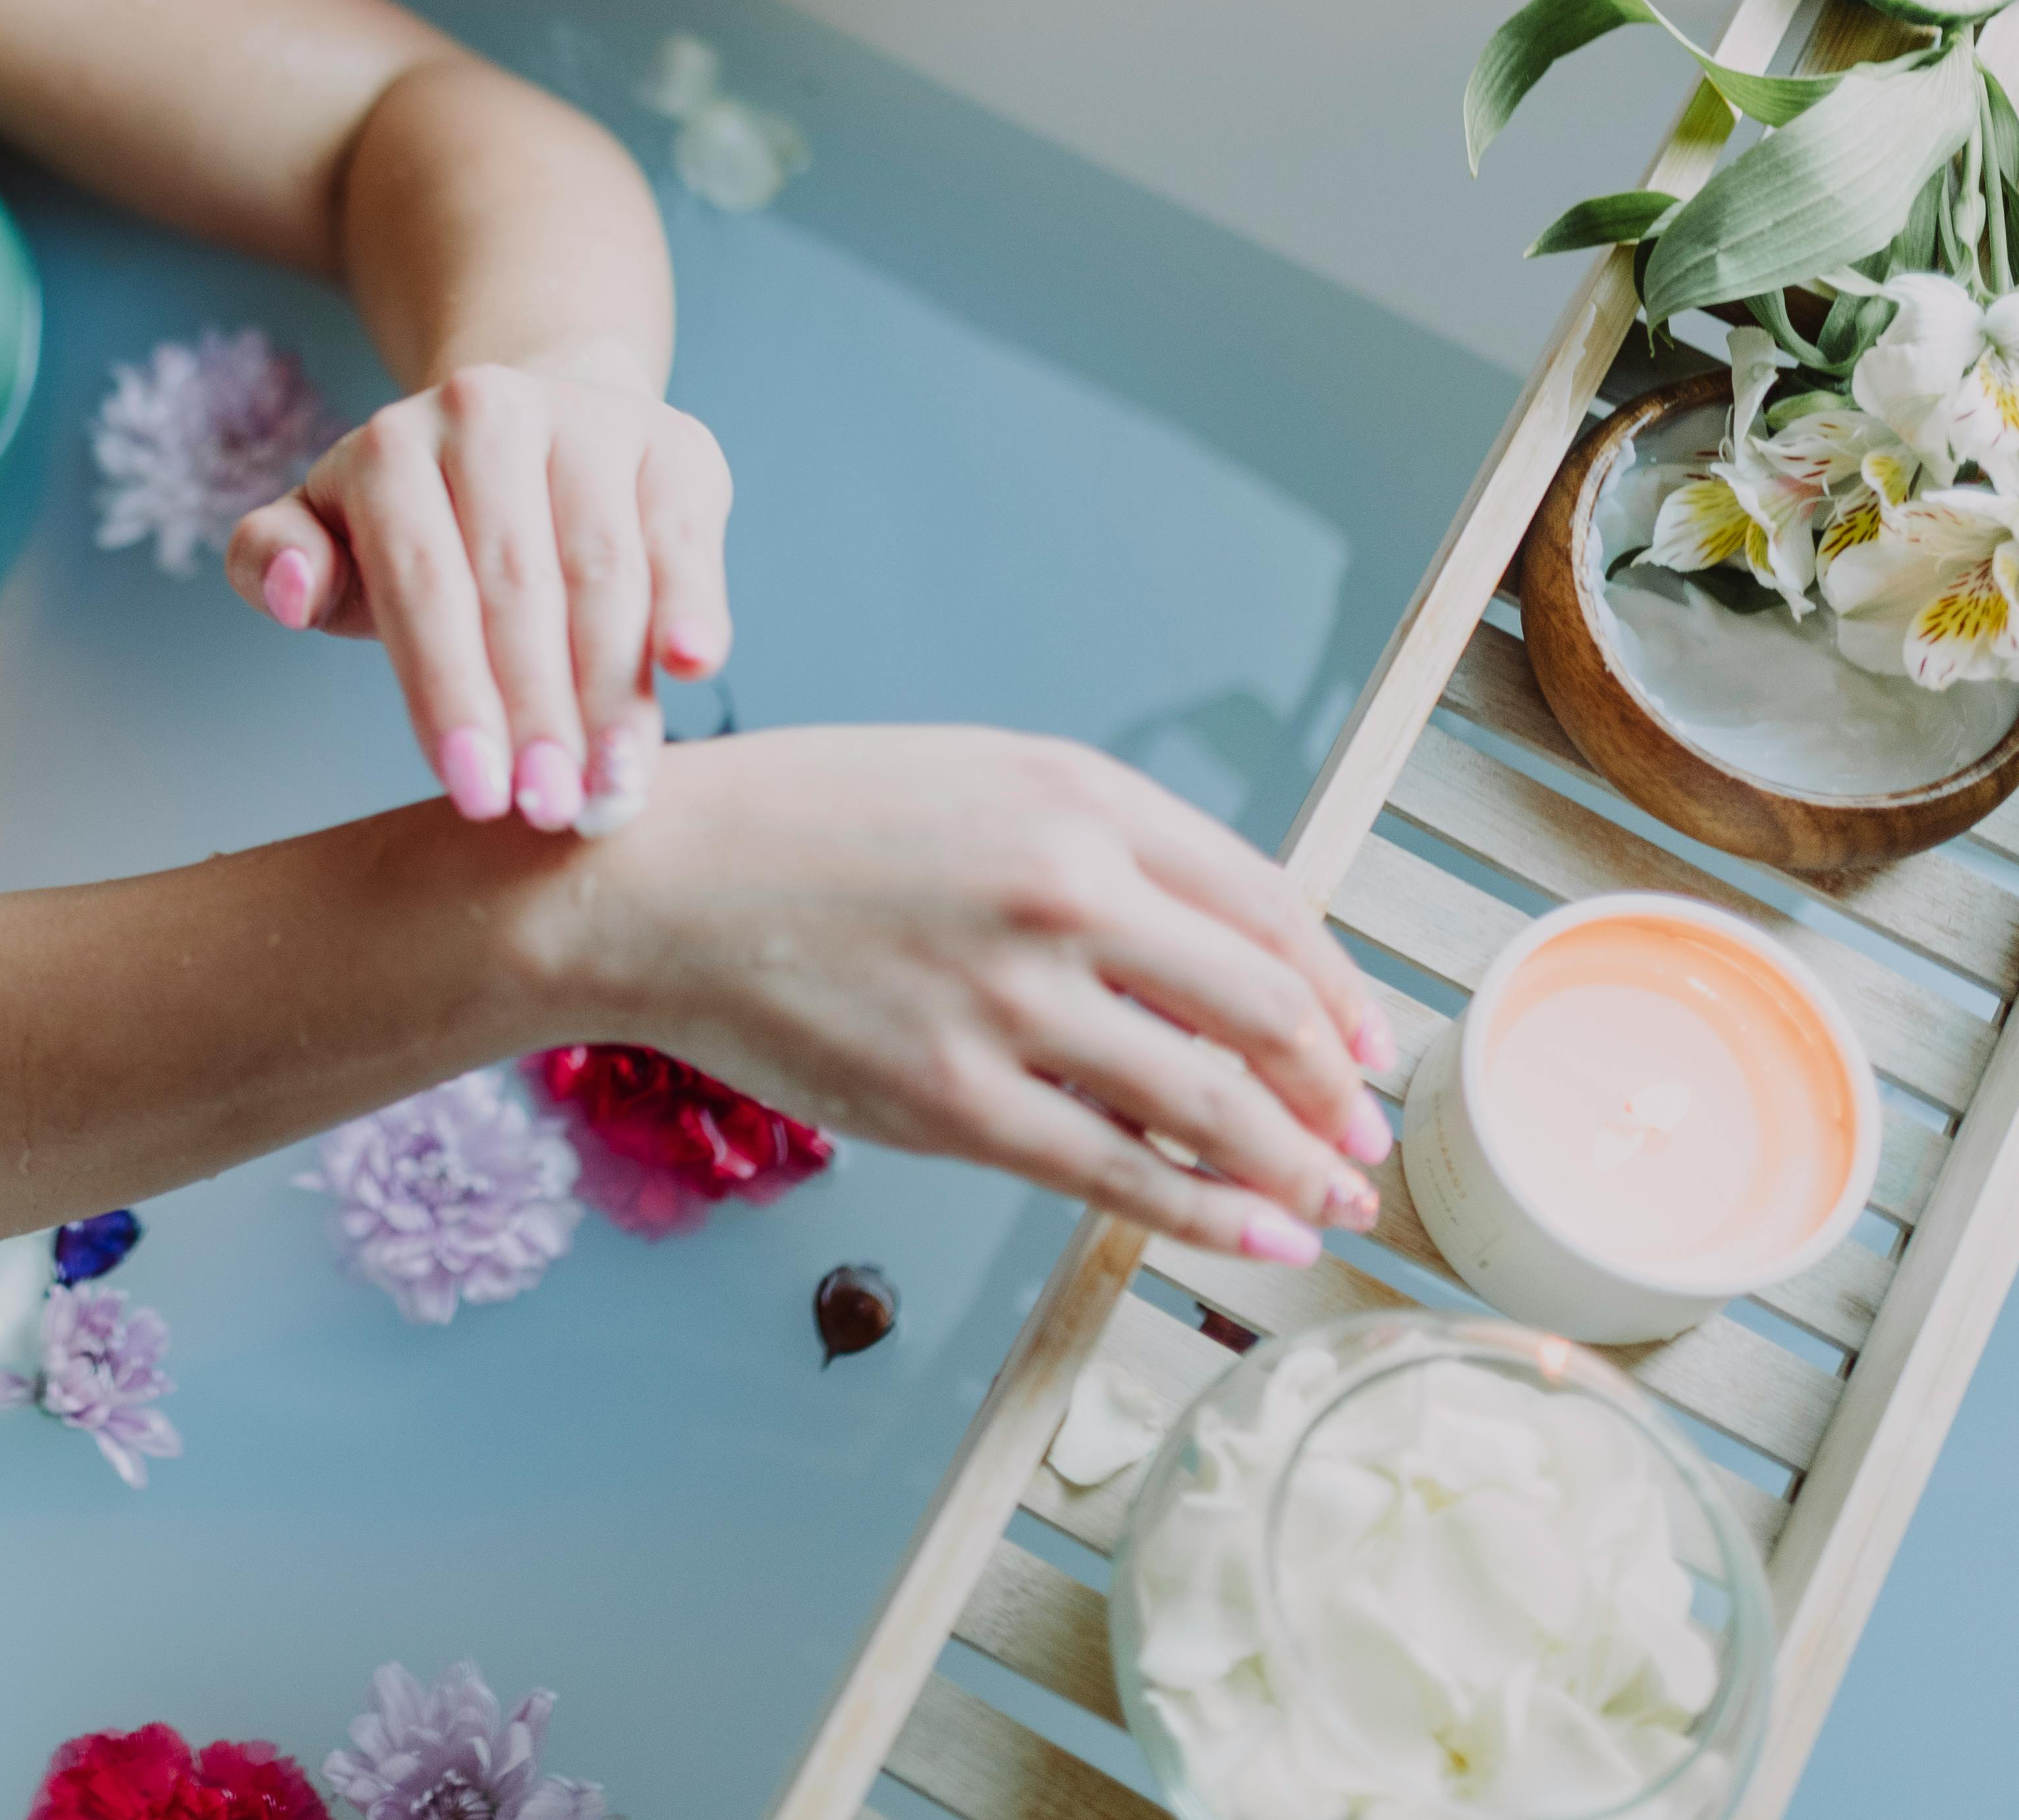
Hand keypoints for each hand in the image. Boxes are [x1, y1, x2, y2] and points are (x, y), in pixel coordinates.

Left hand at [226, 356, 731, 834]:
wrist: (535, 427)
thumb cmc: (420, 523)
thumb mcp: (329, 534)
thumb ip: (272, 558)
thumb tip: (292, 589)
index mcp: (390, 447)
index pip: (422, 584)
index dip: (449, 693)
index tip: (474, 794)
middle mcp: (488, 413)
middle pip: (516, 585)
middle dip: (533, 712)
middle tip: (547, 810)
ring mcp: (589, 422)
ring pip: (604, 572)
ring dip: (613, 691)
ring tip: (612, 787)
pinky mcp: (675, 446)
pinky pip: (685, 537)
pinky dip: (694, 603)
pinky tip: (696, 669)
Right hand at [555, 725, 1400, 1256]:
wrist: (652, 882)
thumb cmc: (802, 828)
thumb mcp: (971, 783)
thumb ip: (1095, 849)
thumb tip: (1215, 962)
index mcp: (1076, 798)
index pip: (1268, 906)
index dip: (1338, 991)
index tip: (1366, 1043)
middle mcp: (1061, 889)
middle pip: (1266, 1008)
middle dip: (1337, 1089)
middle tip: (1363, 1135)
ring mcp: (1008, 1000)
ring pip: (1211, 1102)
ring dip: (1297, 1166)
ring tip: (1332, 1202)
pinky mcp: (953, 1101)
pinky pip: (1119, 1174)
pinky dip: (1208, 1215)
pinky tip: (1256, 1236)